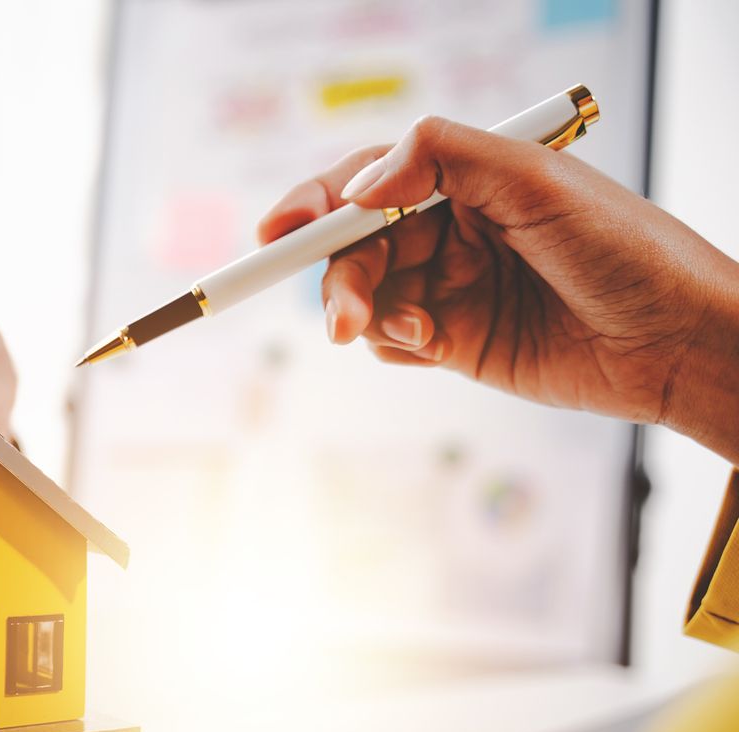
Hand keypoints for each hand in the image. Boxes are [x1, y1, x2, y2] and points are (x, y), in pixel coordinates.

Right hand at [259, 115, 738, 462]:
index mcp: (471, 176)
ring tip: (419, 335)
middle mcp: (454, 226)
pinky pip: (389, 340)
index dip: (317, 202)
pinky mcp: (455, 342)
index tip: (281, 230)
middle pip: (355, 243)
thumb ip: (444, 158)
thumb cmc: (627, 249)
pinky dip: (395, 344)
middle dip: (338, 276)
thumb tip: (360, 185)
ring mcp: (451, 284)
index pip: (371, 179)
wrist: (676, 342)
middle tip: (343, 316)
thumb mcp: (538, 180)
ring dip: (369, 314)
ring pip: (364, 295)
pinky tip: (437, 347)